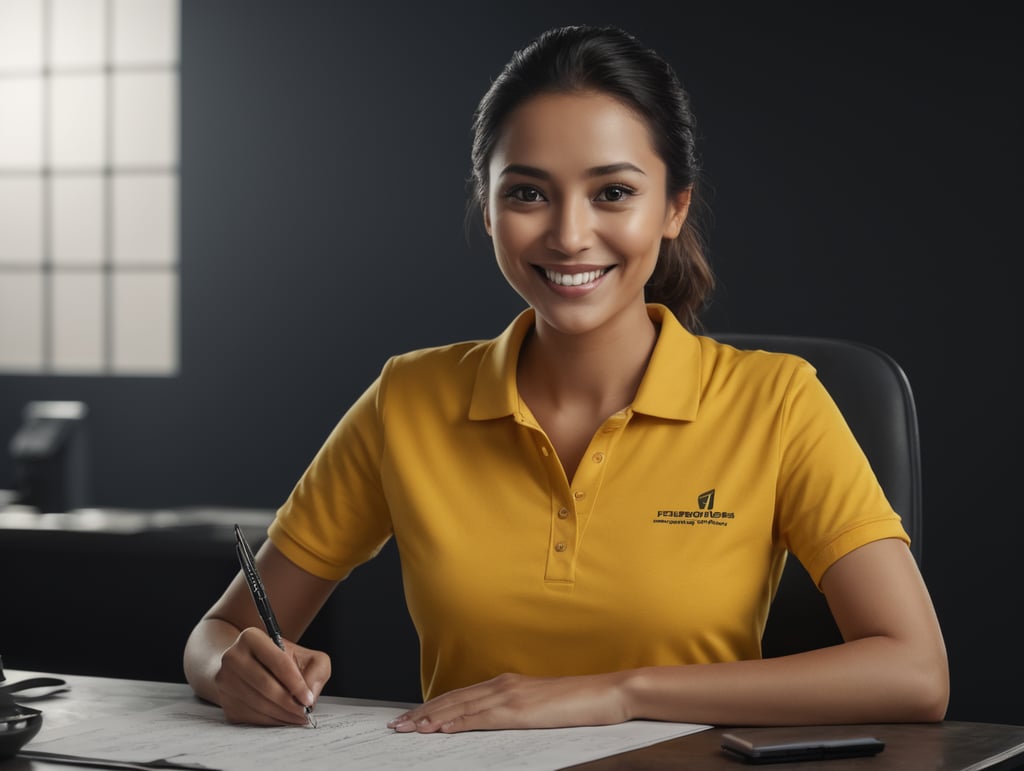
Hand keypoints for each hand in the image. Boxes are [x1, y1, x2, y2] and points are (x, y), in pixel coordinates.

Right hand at [214, 627, 330, 724]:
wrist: (246, 667)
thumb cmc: (279, 660)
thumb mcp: (304, 655)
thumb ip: (317, 669)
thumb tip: (310, 692)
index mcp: (252, 637)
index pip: (278, 662)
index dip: (296, 684)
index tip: (309, 699)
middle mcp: (233, 657)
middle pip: (265, 686)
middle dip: (290, 703)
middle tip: (305, 712)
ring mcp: (225, 680)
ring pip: (258, 704)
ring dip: (282, 715)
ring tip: (297, 717)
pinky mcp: (224, 701)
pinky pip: (251, 716)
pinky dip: (270, 721)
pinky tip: (282, 718)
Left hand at [387, 672, 629, 732]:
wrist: (607, 692)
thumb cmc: (579, 703)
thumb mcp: (540, 707)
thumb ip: (515, 711)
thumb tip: (493, 723)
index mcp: (507, 684)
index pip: (461, 696)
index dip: (433, 706)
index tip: (411, 718)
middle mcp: (503, 685)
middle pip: (453, 699)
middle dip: (421, 713)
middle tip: (396, 726)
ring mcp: (511, 695)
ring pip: (461, 707)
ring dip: (431, 718)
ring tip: (408, 729)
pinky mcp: (519, 709)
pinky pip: (482, 718)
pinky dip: (457, 723)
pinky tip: (441, 729)